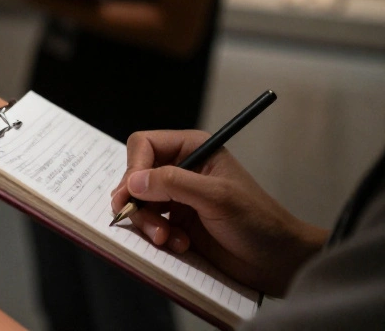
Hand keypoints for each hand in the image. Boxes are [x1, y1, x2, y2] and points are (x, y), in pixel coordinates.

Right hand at [110, 130, 328, 296]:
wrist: (277, 262)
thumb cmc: (256, 222)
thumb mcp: (216, 197)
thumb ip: (173, 183)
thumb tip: (133, 182)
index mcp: (193, 149)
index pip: (144, 145)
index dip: (134, 168)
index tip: (131, 194)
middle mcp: (181, 169)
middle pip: (135, 175)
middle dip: (138, 201)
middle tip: (148, 224)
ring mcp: (177, 197)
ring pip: (139, 202)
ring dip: (148, 223)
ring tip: (167, 239)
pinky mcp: (177, 223)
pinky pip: (150, 224)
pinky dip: (158, 236)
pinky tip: (180, 245)